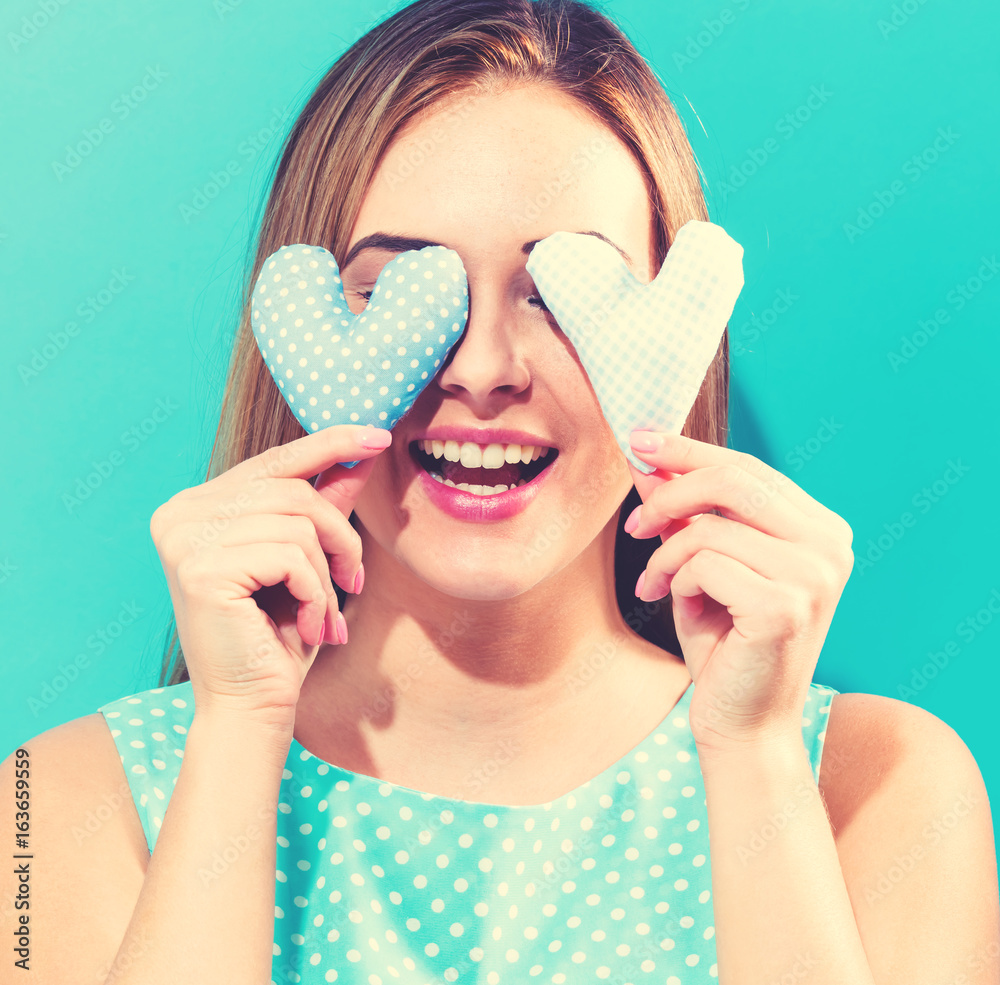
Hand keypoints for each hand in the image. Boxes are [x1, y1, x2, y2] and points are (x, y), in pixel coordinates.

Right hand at [149, 423, 391, 724]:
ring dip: (328, 572)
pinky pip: (291, 555)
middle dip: (340, 538)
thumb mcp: (308, 560)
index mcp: (197, 506)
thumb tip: (360, 453)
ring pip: (298, 522)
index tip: (378, 434)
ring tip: (325, 612)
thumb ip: (324, 504)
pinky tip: (309, 624)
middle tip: (354, 583)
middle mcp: (180, 514)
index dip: (330, 444)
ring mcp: (184, 539)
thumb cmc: (280, 636)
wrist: (252, 708)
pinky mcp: (200, 569)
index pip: (274, 461)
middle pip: (294, 491)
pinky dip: (316, 592)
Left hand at [625, 429, 853, 750]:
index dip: (688, 451)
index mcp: (820, 529)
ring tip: (655, 586)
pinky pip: (704, 564)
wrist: (742, 724)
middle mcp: (830, 546)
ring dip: (665, 555)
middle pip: (733, 481)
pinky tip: (681, 609)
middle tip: (633, 523)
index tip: (639, 441)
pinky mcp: (786, 606)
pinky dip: (676, 582)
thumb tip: (647, 459)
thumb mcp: (702, 564)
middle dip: (668, 492)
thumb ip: (686, 511)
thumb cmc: (724, 643)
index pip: (748, 469)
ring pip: (709, 527)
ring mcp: (815, 576)